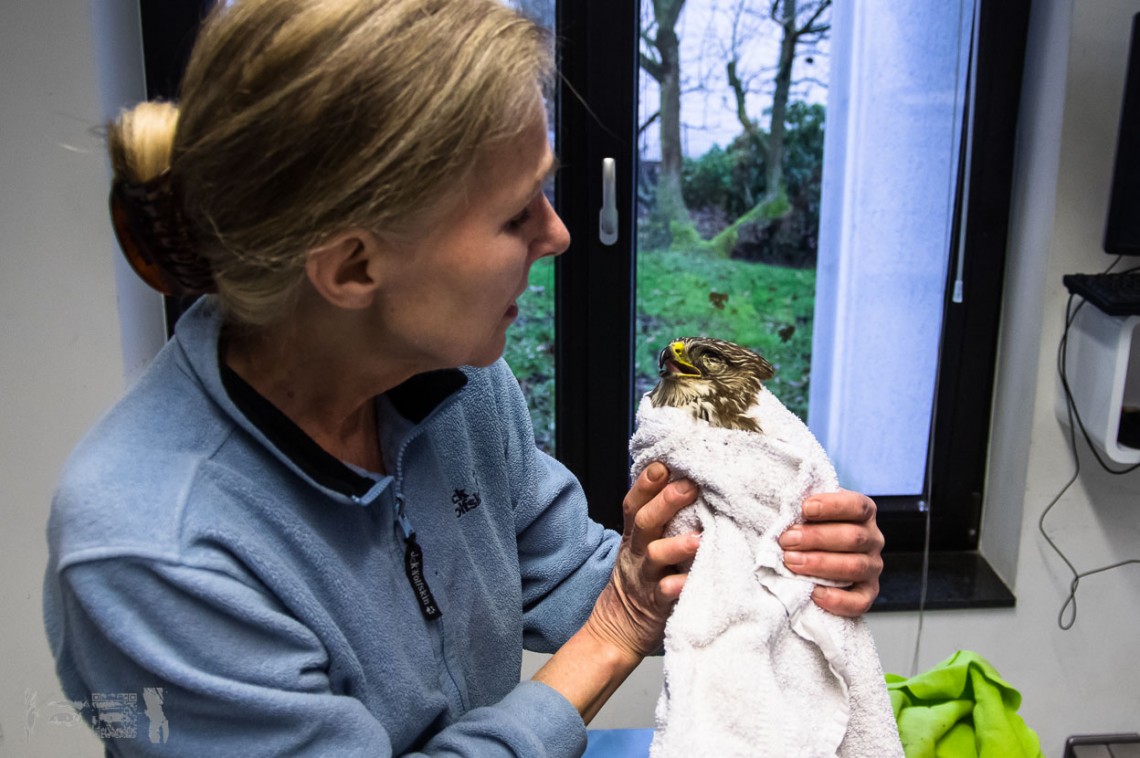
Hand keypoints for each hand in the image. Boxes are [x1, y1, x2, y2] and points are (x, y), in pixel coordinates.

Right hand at [584, 462, 700, 660]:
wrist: (617, 629)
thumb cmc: (641, 579)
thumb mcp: (642, 545)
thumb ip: (659, 520)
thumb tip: (686, 483)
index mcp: (635, 536)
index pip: (635, 503)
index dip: (646, 483)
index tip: (664, 464)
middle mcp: (637, 552)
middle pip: (645, 522)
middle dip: (665, 502)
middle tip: (689, 486)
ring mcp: (645, 578)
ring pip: (655, 556)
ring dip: (676, 546)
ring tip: (698, 538)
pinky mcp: (656, 604)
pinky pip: (666, 594)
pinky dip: (678, 587)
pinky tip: (691, 581)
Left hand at [777, 489, 883, 616]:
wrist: (809, 554)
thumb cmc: (806, 527)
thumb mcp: (807, 511)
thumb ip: (803, 508)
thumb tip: (787, 507)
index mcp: (863, 514)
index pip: (857, 506)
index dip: (832, 506)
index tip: (805, 508)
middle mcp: (873, 539)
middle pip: (854, 537)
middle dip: (816, 538)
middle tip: (787, 540)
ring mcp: (872, 567)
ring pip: (855, 566)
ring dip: (820, 564)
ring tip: (791, 562)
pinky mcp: (866, 593)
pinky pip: (859, 601)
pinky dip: (837, 599)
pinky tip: (814, 592)